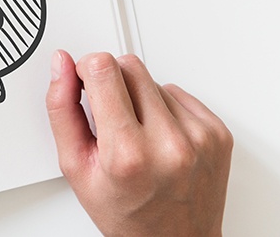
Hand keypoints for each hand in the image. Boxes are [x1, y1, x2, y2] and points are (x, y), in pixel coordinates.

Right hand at [46, 51, 232, 235]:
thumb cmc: (126, 213)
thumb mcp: (76, 167)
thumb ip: (62, 110)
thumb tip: (62, 66)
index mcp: (127, 154)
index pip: (103, 69)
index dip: (86, 70)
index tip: (83, 84)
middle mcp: (168, 143)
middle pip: (129, 66)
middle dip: (111, 82)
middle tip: (109, 117)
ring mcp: (199, 137)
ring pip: (154, 79)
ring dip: (139, 98)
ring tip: (136, 134)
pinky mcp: (217, 133)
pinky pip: (179, 94)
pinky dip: (164, 108)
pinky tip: (158, 136)